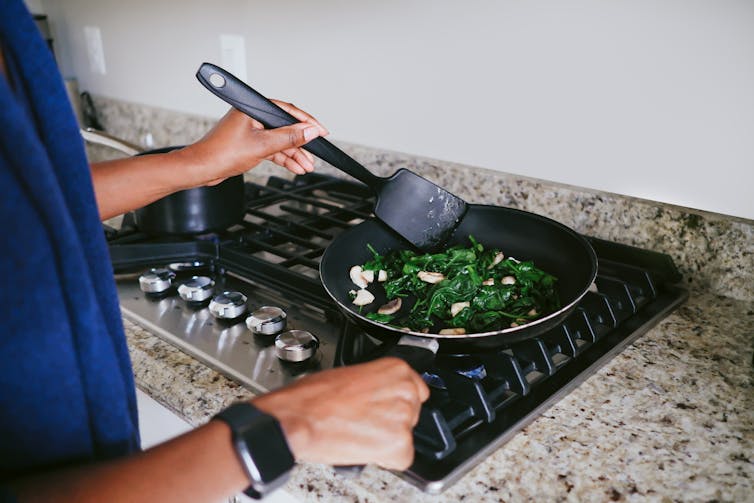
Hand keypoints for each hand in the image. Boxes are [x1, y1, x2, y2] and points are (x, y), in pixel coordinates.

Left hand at [184, 101, 328, 185]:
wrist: (201, 169)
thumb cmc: (220, 153)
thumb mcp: (262, 146)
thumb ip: (289, 138)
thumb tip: (309, 131)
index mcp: (253, 108)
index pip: (287, 111)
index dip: (307, 122)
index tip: (321, 131)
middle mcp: (252, 117)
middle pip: (285, 127)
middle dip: (301, 144)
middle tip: (315, 154)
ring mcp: (251, 130)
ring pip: (279, 141)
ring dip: (294, 154)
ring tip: (307, 165)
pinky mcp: (249, 143)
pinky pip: (272, 148)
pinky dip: (283, 158)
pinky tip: (295, 166)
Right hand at [252, 357, 429, 470]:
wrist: (298, 419)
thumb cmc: (312, 397)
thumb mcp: (349, 374)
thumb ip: (374, 384)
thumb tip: (375, 395)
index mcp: (395, 369)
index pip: (416, 390)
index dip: (395, 403)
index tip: (384, 407)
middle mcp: (405, 391)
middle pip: (411, 413)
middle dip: (390, 421)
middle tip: (364, 422)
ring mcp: (404, 418)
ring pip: (405, 436)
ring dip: (385, 440)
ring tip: (358, 434)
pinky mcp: (399, 445)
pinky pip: (401, 458)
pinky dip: (383, 459)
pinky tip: (362, 448)